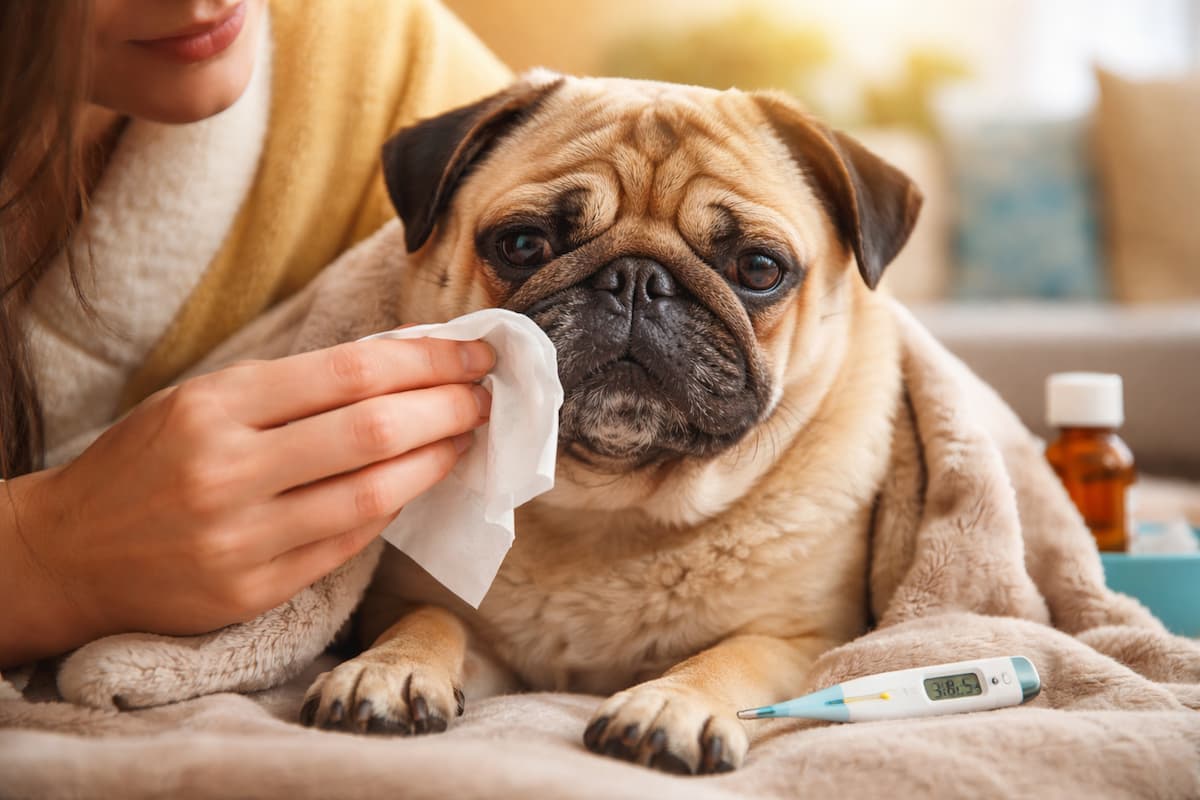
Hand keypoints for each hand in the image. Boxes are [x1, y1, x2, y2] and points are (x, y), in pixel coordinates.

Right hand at [7, 336, 492, 657]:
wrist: (68, 553)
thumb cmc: (148, 461)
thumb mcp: (204, 399)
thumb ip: (296, 387)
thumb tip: (403, 364)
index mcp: (215, 406)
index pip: (350, 372)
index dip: (427, 362)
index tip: (473, 355)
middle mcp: (228, 470)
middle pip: (375, 431)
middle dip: (449, 408)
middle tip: (485, 396)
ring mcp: (240, 539)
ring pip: (375, 493)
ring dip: (438, 461)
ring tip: (466, 438)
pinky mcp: (251, 592)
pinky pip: (350, 543)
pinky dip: (393, 508)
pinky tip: (416, 484)